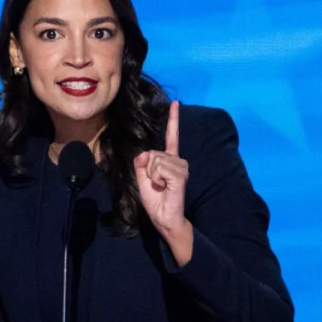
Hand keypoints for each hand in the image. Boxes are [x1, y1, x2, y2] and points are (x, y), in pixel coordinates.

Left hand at [134, 101, 192, 264]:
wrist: (164, 218)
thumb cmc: (155, 200)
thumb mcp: (142, 179)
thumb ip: (141, 163)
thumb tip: (144, 153)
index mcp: (170, 160)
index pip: (172, 137)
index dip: (173, 120)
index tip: (176, 104)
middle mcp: (178, 161)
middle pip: (152, 152)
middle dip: (147, 168)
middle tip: (156, 184)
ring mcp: (181, 168)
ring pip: (155, 159)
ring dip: (152, 175)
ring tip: (160, 187)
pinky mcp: (180, 175)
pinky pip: (159, 168)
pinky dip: (156, 178)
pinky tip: (163, 187)